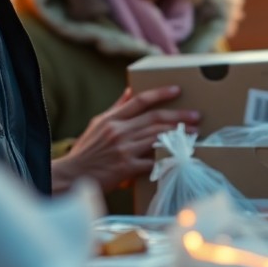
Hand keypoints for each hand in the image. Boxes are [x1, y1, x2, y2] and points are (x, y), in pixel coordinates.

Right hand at [51, 85, 199, 193]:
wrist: (71, 176)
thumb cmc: (86, 151)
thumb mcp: (97, 125)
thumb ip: (116, 108)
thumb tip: (130, 90)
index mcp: (112, 119)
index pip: (139, 101)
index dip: (160, 93)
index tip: (177, 90)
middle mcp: (119, 131)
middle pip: (155, 118)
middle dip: (179, 116)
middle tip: (196, 116)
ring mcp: (123, 149)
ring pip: (157, 137)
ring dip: (178, 135)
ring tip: (194, 134)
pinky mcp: (127, 167)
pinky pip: (152, 161)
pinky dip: (167, 157)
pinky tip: (180, 156)